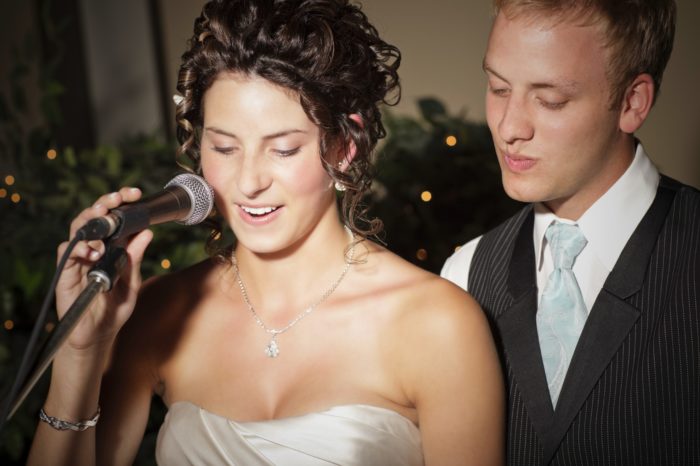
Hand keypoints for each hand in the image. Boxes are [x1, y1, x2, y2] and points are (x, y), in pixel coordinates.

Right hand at [55, 187, 153, 352]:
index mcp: (112, 247)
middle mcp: (94, 249)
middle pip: (94, 217)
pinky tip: (93, 252)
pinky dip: (79, 247)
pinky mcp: (65, 273)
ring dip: (92, 222)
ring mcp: (79, 259)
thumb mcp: (132, 282)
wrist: (99, 334)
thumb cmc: (115, 308)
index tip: (135, 194)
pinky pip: (66, 251)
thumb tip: (147, 232)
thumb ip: (136, 257)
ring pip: (78, 228)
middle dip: (105, 203)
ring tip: (105, 225)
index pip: (115, 218)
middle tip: (116, 200)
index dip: (122, 203)